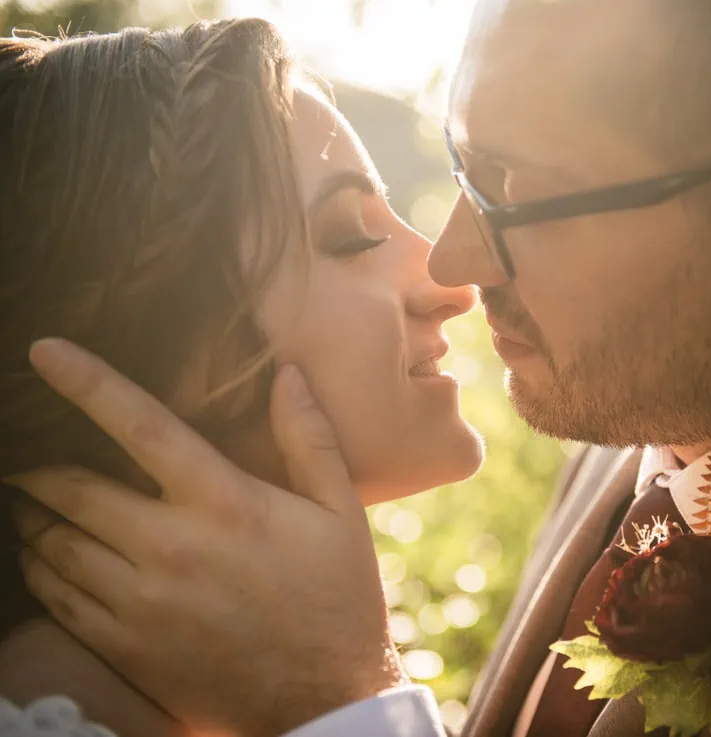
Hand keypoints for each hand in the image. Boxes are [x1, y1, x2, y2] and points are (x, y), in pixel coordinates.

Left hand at [7, 339, 400, 736]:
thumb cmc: (337, 595)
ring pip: (51, 543)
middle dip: (36, 460)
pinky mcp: (124, 645)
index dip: (88, 382)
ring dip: (32, 513)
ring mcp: (140, 602)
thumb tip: (287, 374)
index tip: (44, 352)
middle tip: (25, 445)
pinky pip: (55, 596)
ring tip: (32, 497)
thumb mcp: (340, 512)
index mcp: (226, 504)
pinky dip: (39, 567)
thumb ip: (309, 438)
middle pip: (70, 487)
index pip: (142, 427)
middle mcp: (172, 548)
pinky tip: (48, 553)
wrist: (324, 698)